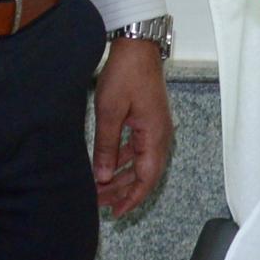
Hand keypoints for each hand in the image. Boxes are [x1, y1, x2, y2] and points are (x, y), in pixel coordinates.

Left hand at [90, 36, 172, 219]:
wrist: (138, 47)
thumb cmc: (126, 74)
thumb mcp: (110, 111)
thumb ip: (107, 146)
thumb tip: (103, 176)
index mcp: (155, 136)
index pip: (146, 178)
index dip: (132, 199)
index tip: (116, 212)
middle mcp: (160, 135)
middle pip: (144, 174)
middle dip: (121, 191)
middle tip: (99, 203)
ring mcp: (156, 128)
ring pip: (140, 163)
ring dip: (121, 176)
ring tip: (100, 188)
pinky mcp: (148, 121)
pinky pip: (138, 149)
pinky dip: (123, 160)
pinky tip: (108, 166)